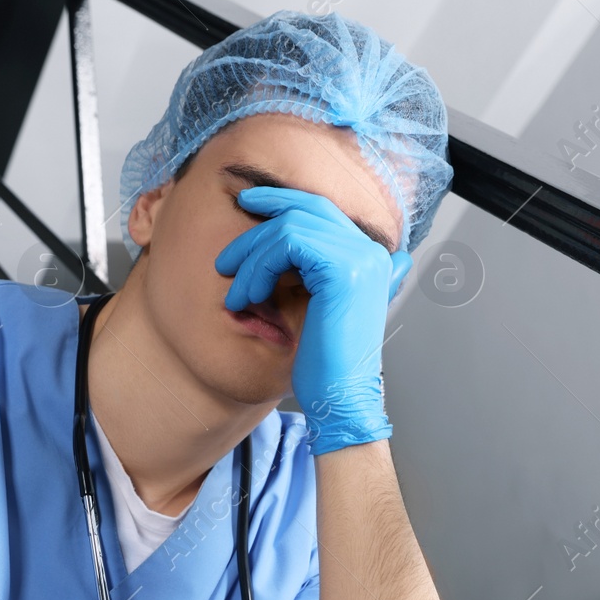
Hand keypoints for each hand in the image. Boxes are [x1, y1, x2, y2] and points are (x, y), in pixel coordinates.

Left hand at [215, 187, 412, 455]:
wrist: (339, 398)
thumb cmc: (325, 364)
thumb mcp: (316, 307)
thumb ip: (312, 273)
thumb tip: (290, 254)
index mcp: (370, 258)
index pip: (322, 210)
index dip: (282, 201)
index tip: (247, 204)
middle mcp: (371, 251)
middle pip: (306, 208)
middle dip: (260, 221)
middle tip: (227, 256)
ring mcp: (360, 257)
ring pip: (290, 226)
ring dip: (252, 258)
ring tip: (236, 295)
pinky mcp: (342, 268)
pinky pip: (288, 243)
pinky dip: (259, 267)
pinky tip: (250, 297)